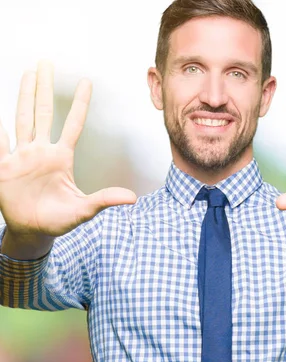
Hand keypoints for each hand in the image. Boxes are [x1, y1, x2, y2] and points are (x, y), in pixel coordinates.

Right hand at [0, 61, 136, 239]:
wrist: (33, 232)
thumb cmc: (58, 219)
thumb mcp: (83, 210)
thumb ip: (104, 200)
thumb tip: (132, 199)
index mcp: (61, 157)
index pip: (73, 124)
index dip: (79, 104)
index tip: (87, 82)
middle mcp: (41, 151)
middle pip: (42, 112)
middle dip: (44, 88)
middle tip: (46, 63)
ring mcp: (21, 157)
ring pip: (22, 119)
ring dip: (23, 97)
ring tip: (27, 73)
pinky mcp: (3, 168)